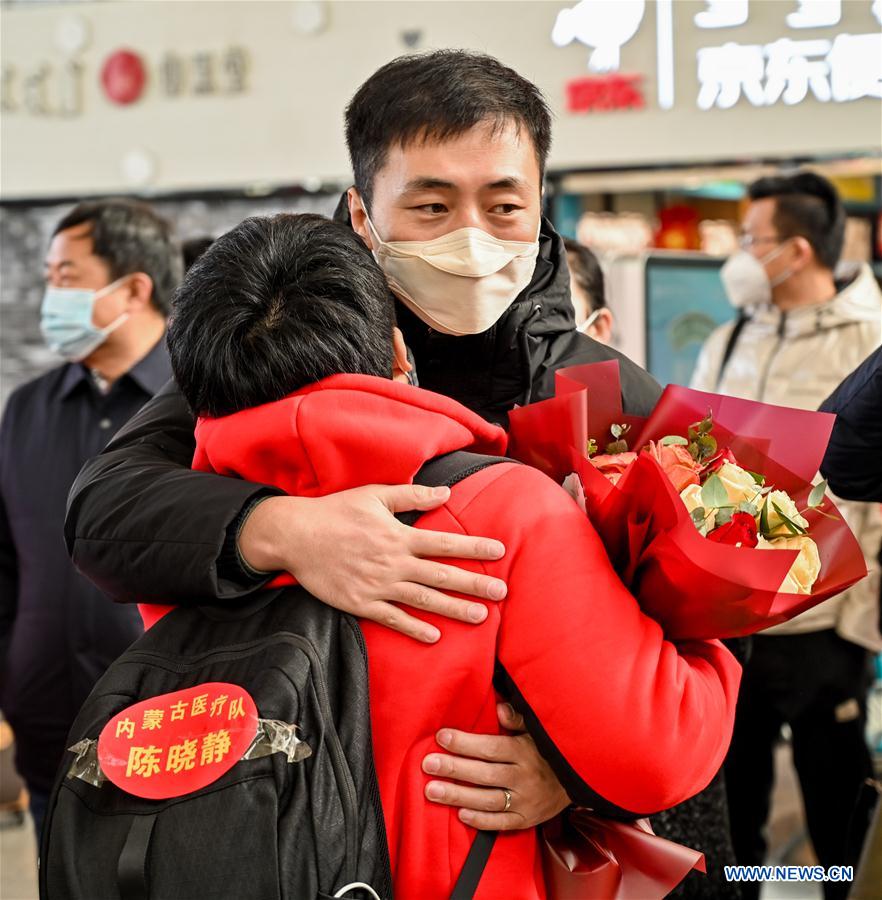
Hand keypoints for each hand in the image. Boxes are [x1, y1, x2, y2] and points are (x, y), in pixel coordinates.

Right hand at [237, 485, 506, 642]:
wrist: (296, 536)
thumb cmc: (336, 511)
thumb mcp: (374, 495)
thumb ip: (411, 496)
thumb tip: (445, 493)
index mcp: (399, 535)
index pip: (445, 542)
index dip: (474, 547)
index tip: (500, 551)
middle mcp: (393, 562)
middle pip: (442, 575)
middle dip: (475, 584)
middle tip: (503, 592)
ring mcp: (378, 585)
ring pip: (423, 600)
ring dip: (454, 609)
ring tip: (481, 617)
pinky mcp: (360, 603)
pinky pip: (392, 618)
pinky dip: (414, 628)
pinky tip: (434, 636)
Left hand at [422, 703, 570, 829]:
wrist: (579, 780)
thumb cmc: (549, 749)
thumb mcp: (538, 729)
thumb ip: (518, 718)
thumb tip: (500, 709)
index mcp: (525, 752)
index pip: (491, 748)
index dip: (465, 743)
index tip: (441, 737)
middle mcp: (524, 778)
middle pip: (484, 774)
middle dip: (454, 769)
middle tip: (428, 764)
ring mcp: (525, 802)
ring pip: (487, 800)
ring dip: (458, 796)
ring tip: (431, 791)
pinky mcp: (526, 820)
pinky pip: (500, 823)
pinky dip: (480, 820)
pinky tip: (459, 814)